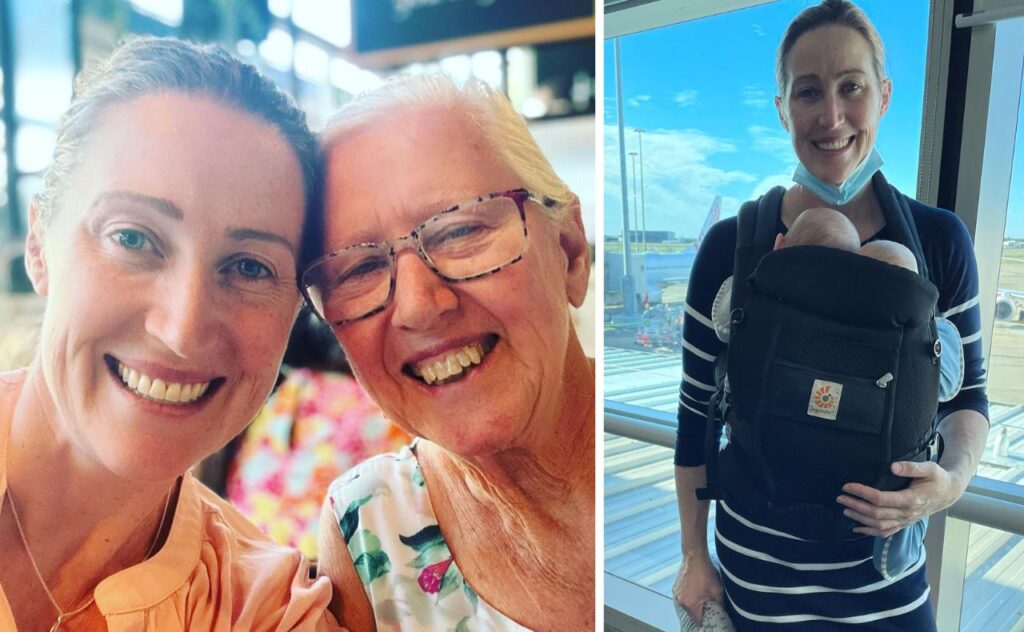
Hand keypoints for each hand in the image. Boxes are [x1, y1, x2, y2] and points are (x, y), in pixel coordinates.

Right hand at [673, 555, 723, 625]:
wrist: (695, 556)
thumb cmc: (706, 573)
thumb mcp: (717, 590)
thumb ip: (720, 605)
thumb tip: (722, 612)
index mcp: (690, 604)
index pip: (698, 620)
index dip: (705, 619)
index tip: (710, 615)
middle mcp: (680, 601)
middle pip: (691, 613)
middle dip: (699, 610)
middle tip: (708, 603)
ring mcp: (676, 594)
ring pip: (687, 605)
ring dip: (693, 603)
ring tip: (701, 594)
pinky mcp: (675, 587)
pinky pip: (683, 597)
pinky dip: (689, 596)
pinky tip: (696, 588)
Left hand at [837, 460, 966, 536]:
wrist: (948, 493)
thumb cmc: (937, 478)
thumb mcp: (929, 468)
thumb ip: (911, 467)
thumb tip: (892, 466)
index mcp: (911, 499)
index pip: (881, 499)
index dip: (862, 493)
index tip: (847, 486)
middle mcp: (907, 513)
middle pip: (876, 513)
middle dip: (856, 505)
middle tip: (840, 497)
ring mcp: (905, 521)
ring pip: (879, 525)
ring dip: (860, 518)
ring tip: (845, 509)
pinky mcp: (904, 523)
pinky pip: (885, 532)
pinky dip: (870, 531)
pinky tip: (856, 528)